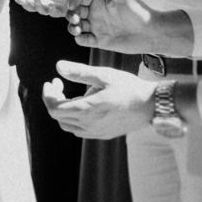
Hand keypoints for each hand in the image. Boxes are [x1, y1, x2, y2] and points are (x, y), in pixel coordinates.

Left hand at [41, 62, 155, 138]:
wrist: (153, 105)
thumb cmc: (129, 87)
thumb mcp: (104, 75)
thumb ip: (79, 72)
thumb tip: (58, 66)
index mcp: (88, 110)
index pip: (54, 108)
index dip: (48, 95)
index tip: (51, 82)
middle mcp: (90, 125)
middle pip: (58, 117)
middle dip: (53, 100)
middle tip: (59, 84)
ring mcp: (96, 132)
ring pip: (67, 125)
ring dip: (62, 110)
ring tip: (69, 94)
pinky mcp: (103, 135)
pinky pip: (79, 130)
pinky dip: (73, 118)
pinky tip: (81, 105)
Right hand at [64, 0, 159, 53]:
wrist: (152, 33)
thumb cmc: (139, 12)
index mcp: (99, 1)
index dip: (72, 0)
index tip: (71, 6)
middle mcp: (96, 13)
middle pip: (74, 12)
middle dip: (69, 15)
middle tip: (74, 19)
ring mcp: (98, 27)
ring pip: (76, 26)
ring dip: (72, 27)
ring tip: (77, 30)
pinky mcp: (100, 41)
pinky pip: (84, 40)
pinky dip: (79, 39)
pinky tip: (82, 38)